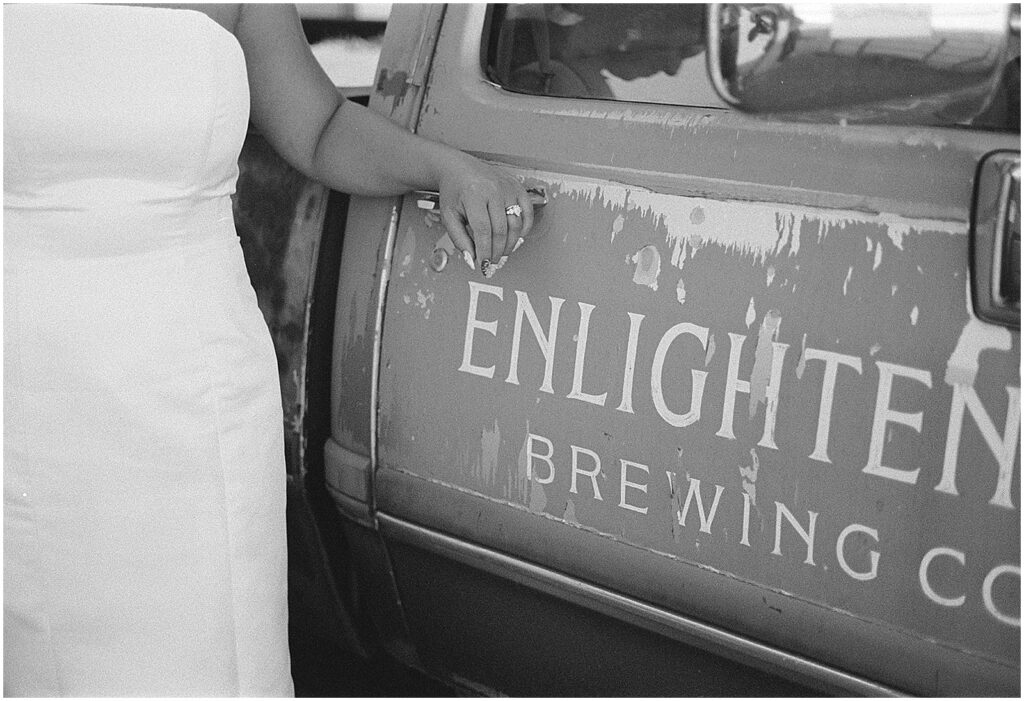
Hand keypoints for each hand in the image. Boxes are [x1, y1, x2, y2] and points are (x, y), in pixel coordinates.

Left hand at [437, 155, 534, 269]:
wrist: (459, 169)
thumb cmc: (454, 191)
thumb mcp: (449, 216)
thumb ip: (459, 240)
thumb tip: (473, 260)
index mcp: (473, 195)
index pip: (483, 231)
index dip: (485, 251)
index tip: (483, 265)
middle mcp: (493, 189)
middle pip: (501, 230)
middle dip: (496, 251)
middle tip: (491, 262)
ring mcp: (508, 188)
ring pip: (516, 224)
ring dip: (510, 244)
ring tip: (500, 252)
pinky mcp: (518, 187)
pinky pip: (527, 213)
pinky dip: (524, 229)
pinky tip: (515, 238)